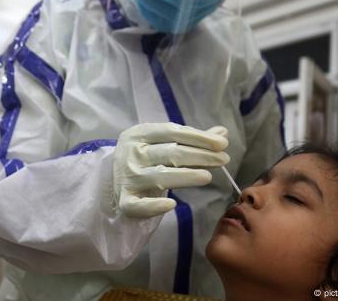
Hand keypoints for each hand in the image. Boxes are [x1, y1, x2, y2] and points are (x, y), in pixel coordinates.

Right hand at [113, 123, 229, 217]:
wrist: (113, 181)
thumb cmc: (145, 159)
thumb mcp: (162, 143)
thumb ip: (191, 139)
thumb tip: (222, 132)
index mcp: (139, 134)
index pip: (172, 132)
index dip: (199, 137)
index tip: (222, 143)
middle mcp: (131, 153)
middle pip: (170, 153)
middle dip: (200, 156)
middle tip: (224, 160)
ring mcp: (127, 178)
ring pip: (160, 177)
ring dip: (186, 176)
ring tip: (208, 176)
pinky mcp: (125, 201)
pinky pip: (139, 205)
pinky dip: (154, 206)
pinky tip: (173, 204)